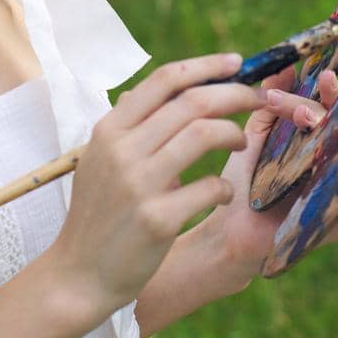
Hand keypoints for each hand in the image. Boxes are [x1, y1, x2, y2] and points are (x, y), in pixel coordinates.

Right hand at [47, 53, 265, 315]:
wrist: (78, 274)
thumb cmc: (99, 214)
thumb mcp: (103, 159)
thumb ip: (135, 125)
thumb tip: (179, 88)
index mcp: (109, 129)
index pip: (165, 79)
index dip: (207, 66)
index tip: (238, 63)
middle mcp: (121, 149)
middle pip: (192, 102)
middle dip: (236, 94)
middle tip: (259, 99)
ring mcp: (138, 184)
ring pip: (204, 134)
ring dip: (233, 134)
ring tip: (241, 142)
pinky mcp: (157, 219)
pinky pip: (209, 187)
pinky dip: (225, 187)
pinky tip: (223, 195)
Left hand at [203, 64, 337, 282]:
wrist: (231, 225)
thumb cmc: (245, 181)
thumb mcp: (258, 133)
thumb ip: (273, 101)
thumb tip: (287, 65)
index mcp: (323, 142)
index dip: (334, 90)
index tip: (319, 71)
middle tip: (324, 81)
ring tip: (305, 118)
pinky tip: (329, 163)